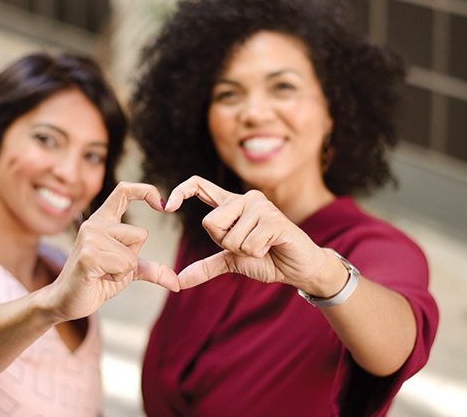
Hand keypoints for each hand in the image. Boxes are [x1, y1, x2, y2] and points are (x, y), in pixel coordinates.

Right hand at [47, 182, 179, 321]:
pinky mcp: (89, 255)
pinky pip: (124, 265)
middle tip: (110, 267)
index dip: (146, 191)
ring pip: (133, 253)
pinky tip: (99, 277)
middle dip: (133, 257)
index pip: (124, 191)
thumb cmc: (96, 282)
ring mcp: (90, 237)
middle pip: (140, 234)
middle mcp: (95, 223)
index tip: (163, 204)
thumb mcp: (127, 271)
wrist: (66, 302)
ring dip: (124, 270)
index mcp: (103, 220)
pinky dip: (117, 277)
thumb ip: (150, 269)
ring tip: (103, 273)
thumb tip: (177, 283)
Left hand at [164, 176, 327, 289]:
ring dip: (244, 251)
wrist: (299, 267)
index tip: (167, 206)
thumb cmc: (268, 259)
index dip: (181, 191)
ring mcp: (260, 206)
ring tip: (263, 246)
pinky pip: (248, 243)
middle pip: (210, 223)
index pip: (199, 185)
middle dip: (225, 243)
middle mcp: (245, 199)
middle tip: (248, 245)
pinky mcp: (274, 219)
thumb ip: (206, 266)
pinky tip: (272, 246)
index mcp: (231, 205)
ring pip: (230, 237)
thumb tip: (178, 281)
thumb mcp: (231, 261)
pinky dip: (257, 253)